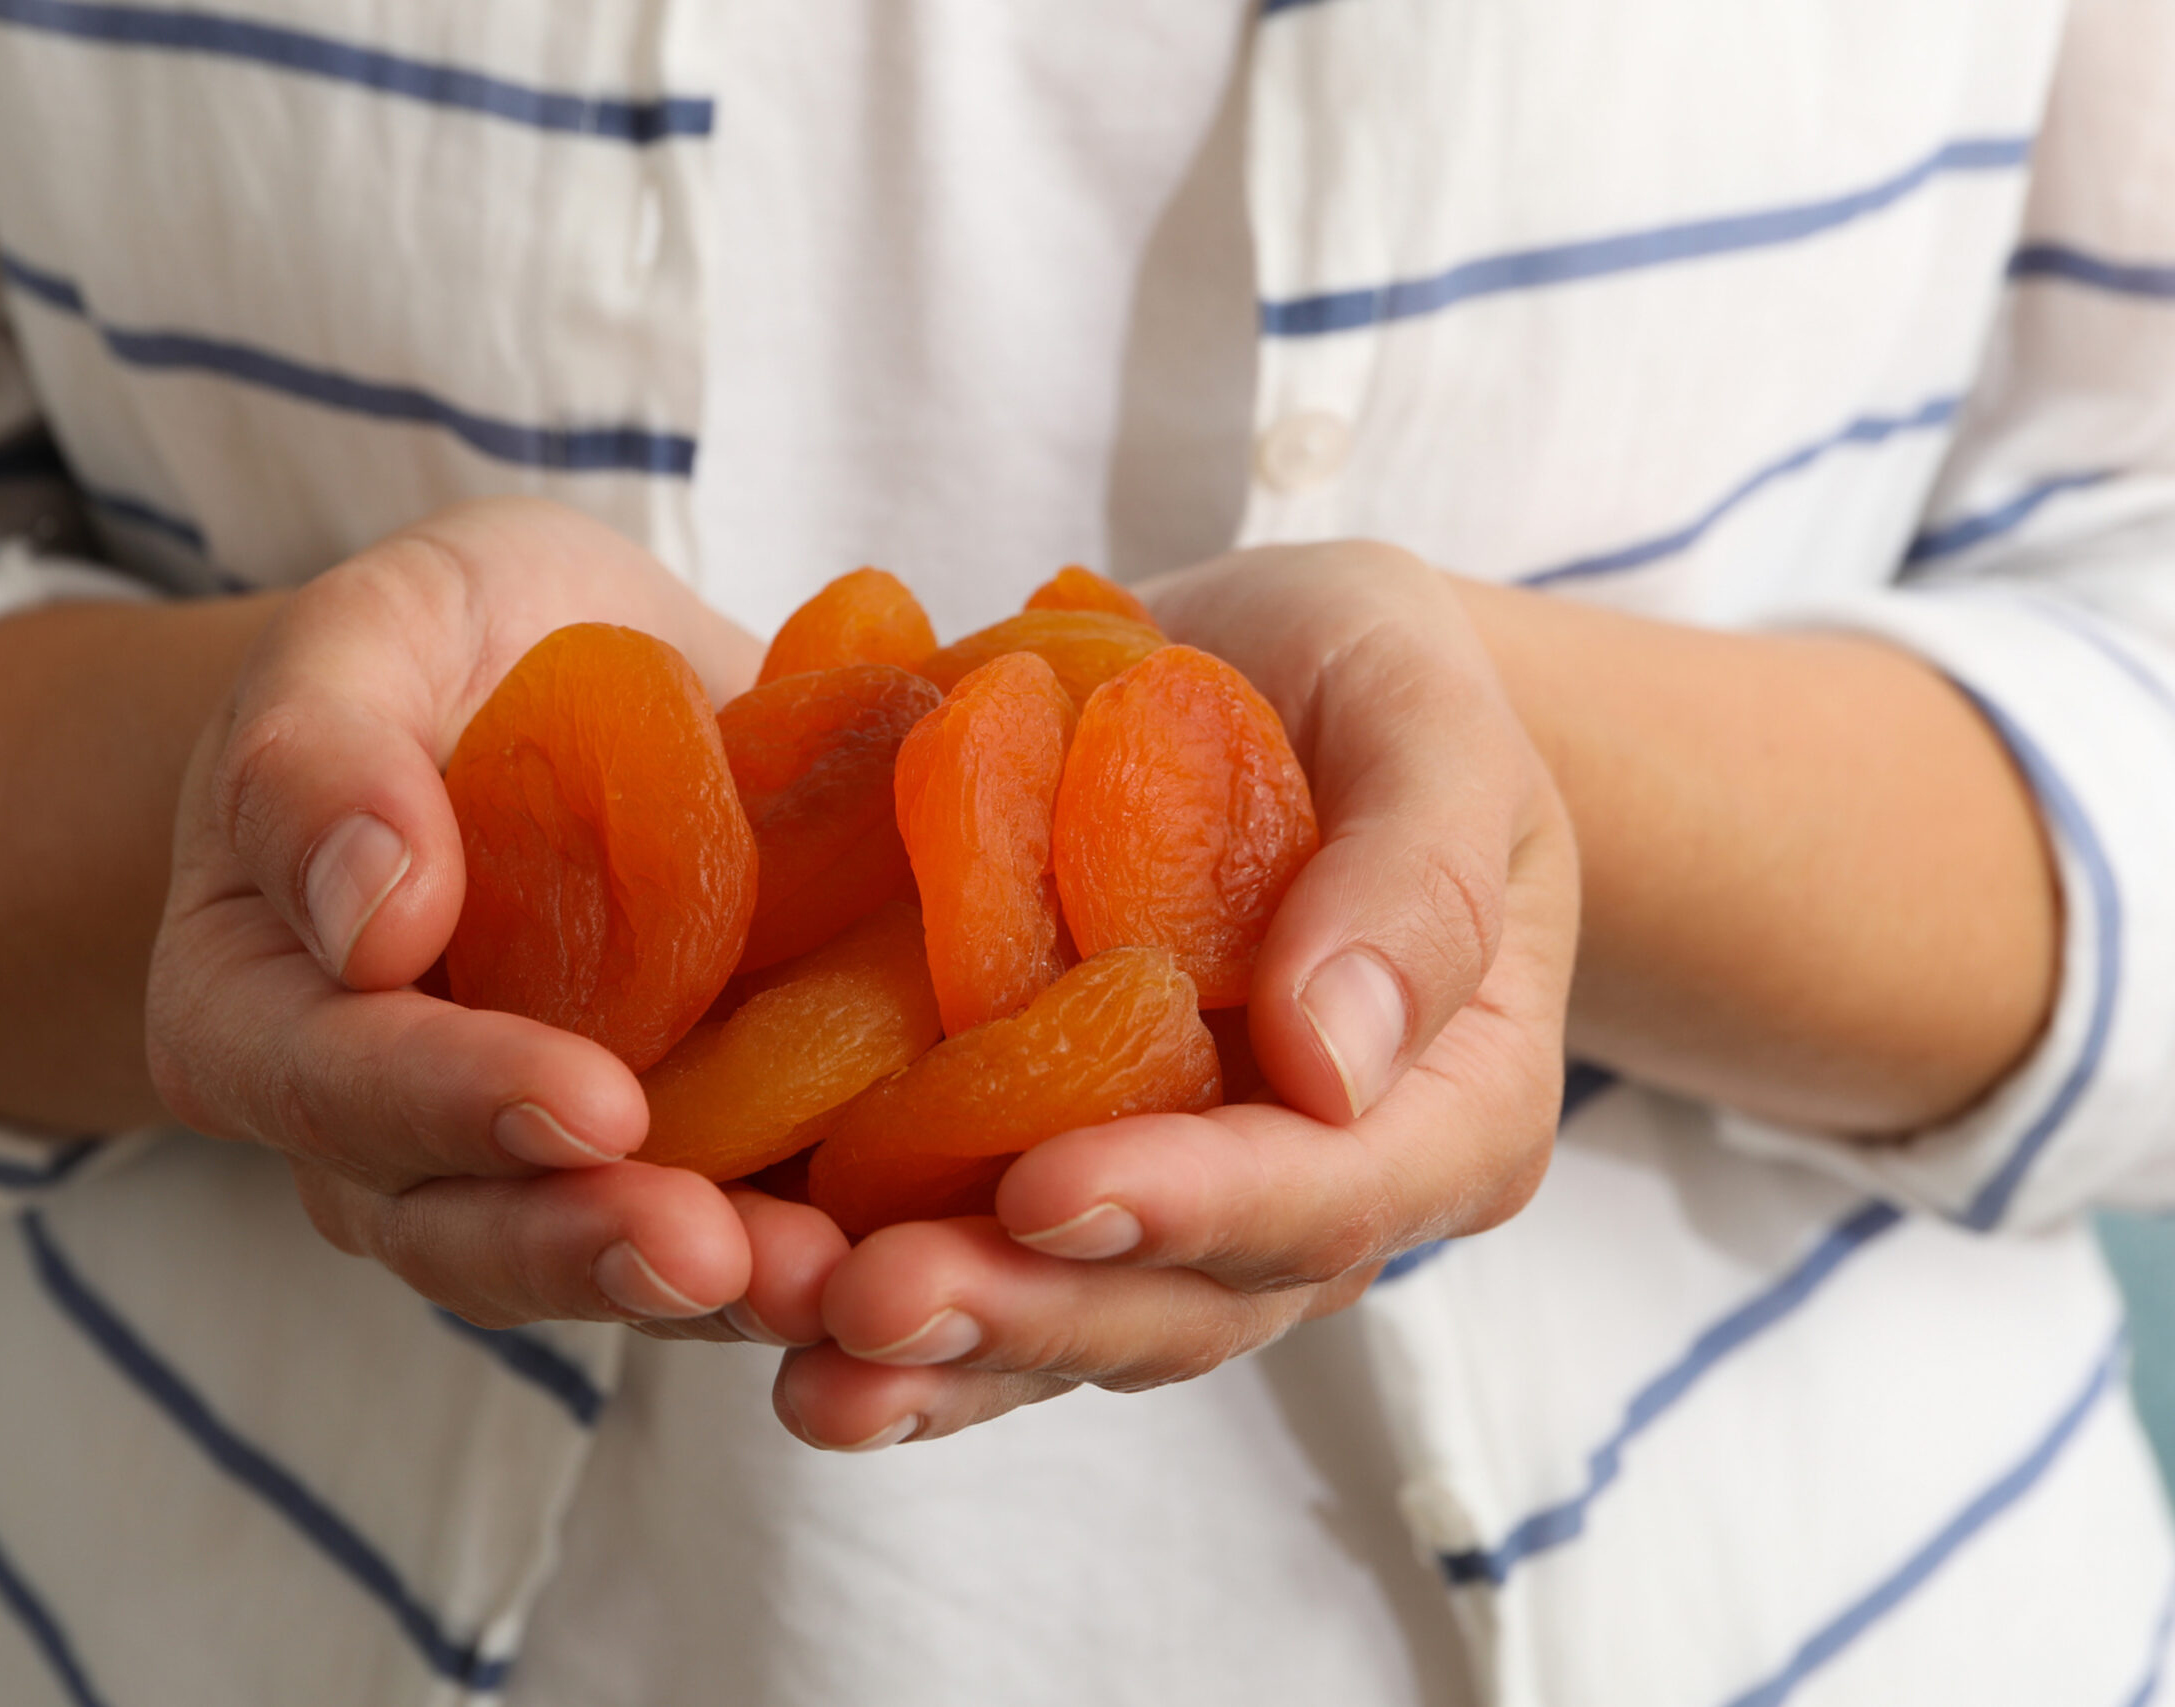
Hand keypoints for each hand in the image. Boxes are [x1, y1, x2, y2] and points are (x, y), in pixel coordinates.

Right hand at [145, 499, 846, 1339]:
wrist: (560, 683)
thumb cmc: (435, 651)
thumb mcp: (366, 637)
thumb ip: (320, 761)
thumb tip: (369, 910)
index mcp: (259, 1014)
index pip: (334, 1081)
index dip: (456, 1103)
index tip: (592, 1102)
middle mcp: (381, 1135)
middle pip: (460, 1228)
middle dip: (590, 1248)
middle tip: (712, 1251)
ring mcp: (530, 1169)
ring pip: (599, 1264)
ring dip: (712, 1288)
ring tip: (829, 1281)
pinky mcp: (677, 1164)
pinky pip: (729, 1228)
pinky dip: (812, 1248)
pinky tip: (908, 1248)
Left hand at [771, 542, 1578, 1448]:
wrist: (1252, 678)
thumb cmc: (1367, 681)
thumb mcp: (1424, 717)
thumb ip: (1412, 876)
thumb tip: (1338, 1063)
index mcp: (1442, 1112)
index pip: (1331, 1195)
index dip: (1194, 1209)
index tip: (1050, 1191)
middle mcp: (1302, 1200)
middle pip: (1176, 1304)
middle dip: (1023, 1312)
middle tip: (873, 1304)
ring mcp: (1163, 1205)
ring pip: (1058, 1318)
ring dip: (926, 1352)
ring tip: (795, 1351)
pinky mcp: (1035, 1172)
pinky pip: (963, 1258)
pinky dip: (863, 1295)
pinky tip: (755, 1307)